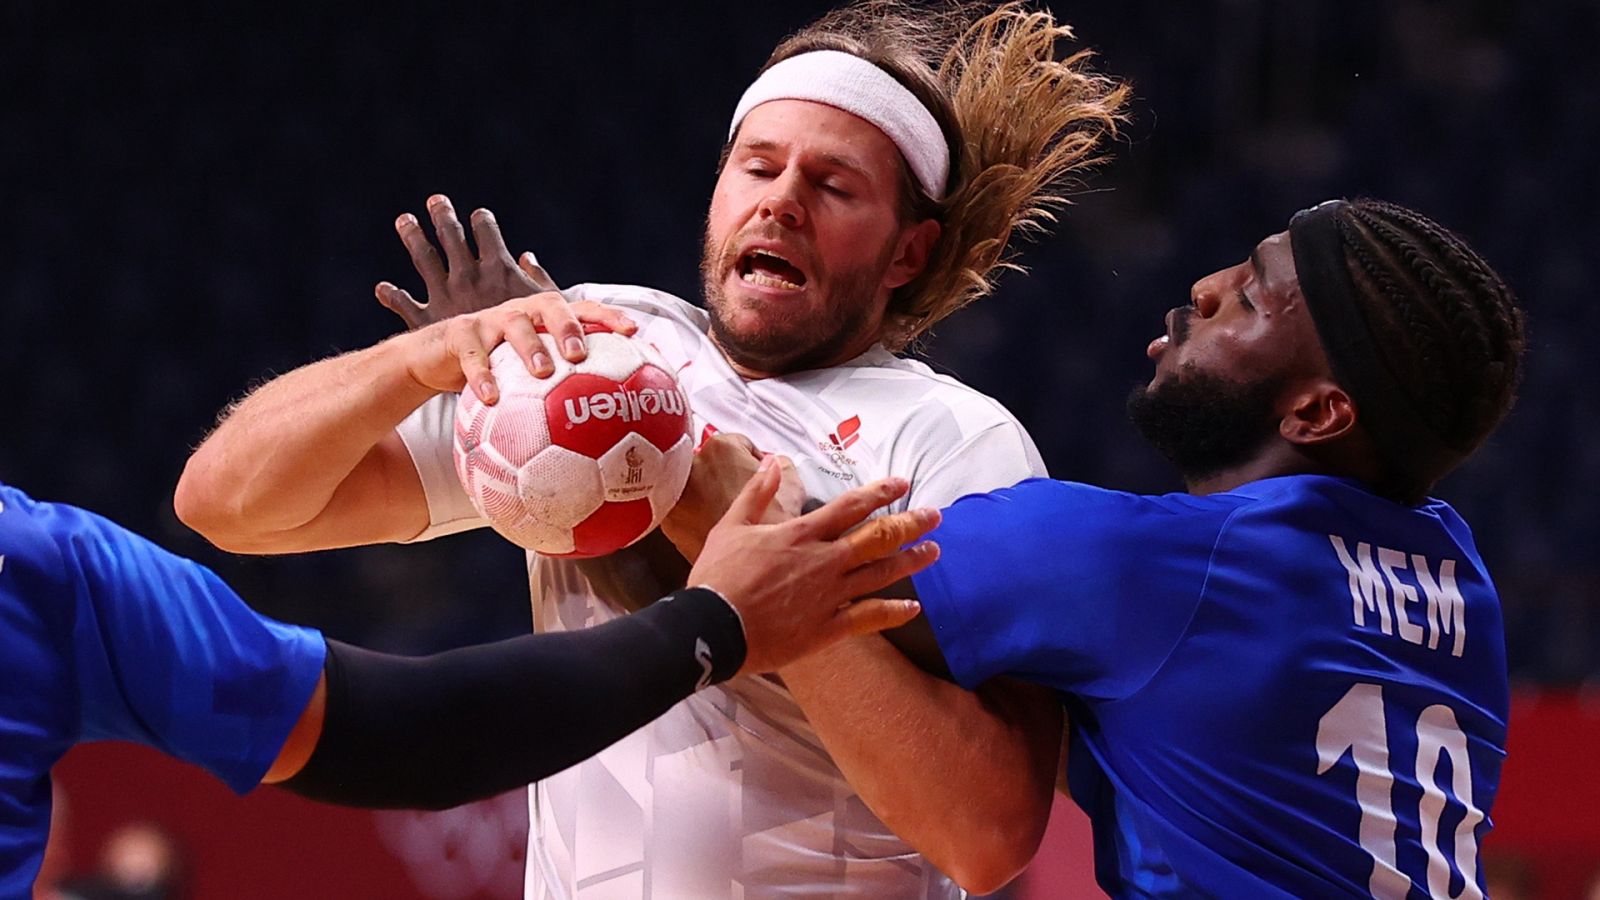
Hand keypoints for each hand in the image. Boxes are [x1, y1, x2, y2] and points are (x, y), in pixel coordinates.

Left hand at [375, 194, 561, 329]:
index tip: (478, 215)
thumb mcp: (548, 306)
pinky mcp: (427, 319)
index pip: (486, 231)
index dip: (482, 221)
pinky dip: (392, 296)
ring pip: (423, 257)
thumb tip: (526, 257)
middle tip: (436, 201)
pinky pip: (404, 303)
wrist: (508, 371)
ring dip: (413, 236)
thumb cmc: (535, 340)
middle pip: (450, 235)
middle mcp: (467, 275)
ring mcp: (444, 294)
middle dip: (442, 215)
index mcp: (496, 268)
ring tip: (405, 220)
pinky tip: (383, 289)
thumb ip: (539, 279)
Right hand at [399, 292, 636, 403]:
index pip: (583, 309)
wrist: (436, 361)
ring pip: (513, 323)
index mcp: (545, 320)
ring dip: (531, 347)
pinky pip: (472, 354)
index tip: (635, 332)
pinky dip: (482, 375)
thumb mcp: (528, 380)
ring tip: (543, 373)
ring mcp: (490, 320)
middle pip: (550, 305)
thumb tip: (608, 429)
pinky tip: (491, 398)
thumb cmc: (496, 372)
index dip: (609, 316)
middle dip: (569, 325)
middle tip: (580, 355)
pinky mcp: (460, 333)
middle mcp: (522, 312)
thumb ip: (563, 392)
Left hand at [662, 434, 806, 560]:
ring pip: (700, 488)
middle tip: (751, 498)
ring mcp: (677, 492)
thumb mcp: (793, 491)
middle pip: (717, 465)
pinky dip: (699, 517)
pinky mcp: (670, 522)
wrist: (738, 581)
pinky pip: (688, 512)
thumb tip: (777, 463)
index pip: (743, 445)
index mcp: (722, 448)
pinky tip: (719, 529)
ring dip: (714, 496)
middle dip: (732, 478)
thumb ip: (785, 468)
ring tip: (735, 515)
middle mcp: (692, 465)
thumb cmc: (766, 535)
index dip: (758, 462)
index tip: (764, 477)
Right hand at [688, 457, 939, 674]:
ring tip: (934, 551)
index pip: (851, 506)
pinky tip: (914, 608)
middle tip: (935, 516)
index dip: (880, 493)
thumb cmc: (717, 576)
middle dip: (910, 524)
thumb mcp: (731, 525)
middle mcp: (824, 560)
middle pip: (877, 537)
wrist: (711, 628)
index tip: (902, 484)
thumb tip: (774, 460)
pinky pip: (869, 617)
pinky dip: (894, 612)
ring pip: (881, 574)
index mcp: (802, 534)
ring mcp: (829, 595)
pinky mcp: (827, 628)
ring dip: (911, 561)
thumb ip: (757, 492)